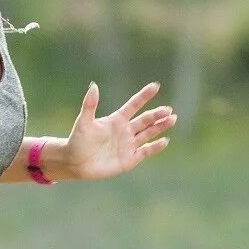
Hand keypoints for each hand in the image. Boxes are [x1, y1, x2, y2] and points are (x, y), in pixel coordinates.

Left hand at [62, 81, 177, 180]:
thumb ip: (89, 105)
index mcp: (116, 120)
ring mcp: (129, 145)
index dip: (144, 96)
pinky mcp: (130, 159)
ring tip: (172, 119)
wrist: (75, 163)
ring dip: (160, 127)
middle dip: (157, 114)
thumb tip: (93, 85)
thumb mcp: (83, 122)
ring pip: (149, 133)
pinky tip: (165, 140)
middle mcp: (125, 131)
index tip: (155, 86)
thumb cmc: (77, 141)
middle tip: (168, 109)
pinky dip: (155, 146)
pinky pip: (146, 151)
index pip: (133, 105)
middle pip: (145, 120)